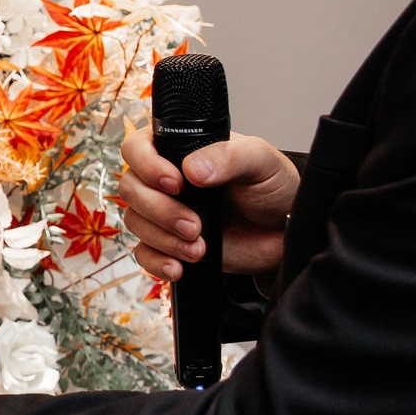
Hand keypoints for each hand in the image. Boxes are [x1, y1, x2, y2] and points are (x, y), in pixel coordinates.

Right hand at [119, 127, 299, 282]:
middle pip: (131, 188)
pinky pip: (144, 254)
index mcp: (180, 150)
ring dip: (164, 239)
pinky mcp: (169, 244)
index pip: (138, 148)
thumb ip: (227, 157)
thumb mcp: (260, 160)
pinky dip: (157, 262)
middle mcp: (166, 180)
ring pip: (135, 222)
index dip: (147, 165)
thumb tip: (193, 169)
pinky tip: (181, 266)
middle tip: (195, 225)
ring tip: (199, 248)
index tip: (176, 183)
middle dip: (161, 210)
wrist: (284, 230)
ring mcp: (165, 212)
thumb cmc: (273, 187)